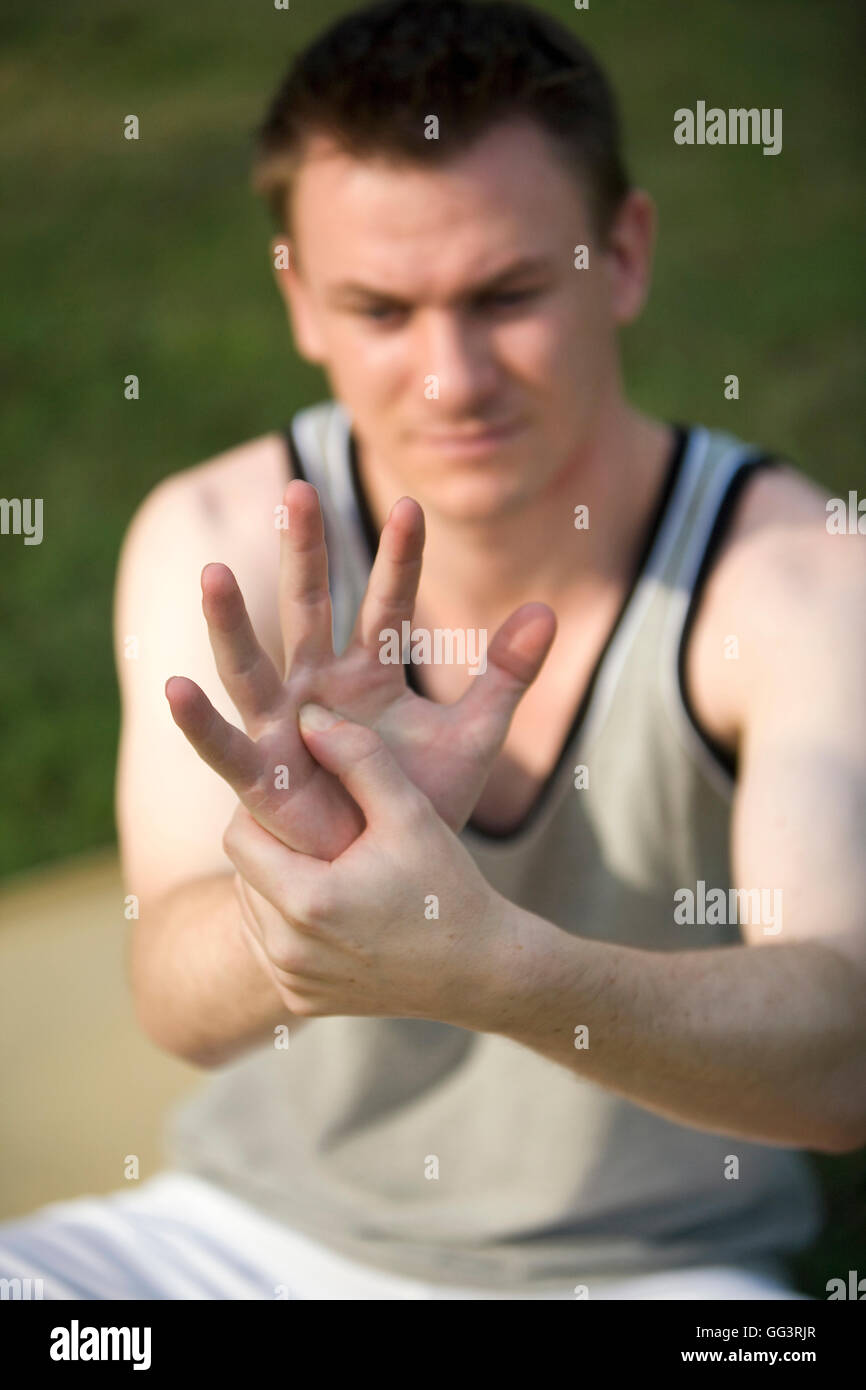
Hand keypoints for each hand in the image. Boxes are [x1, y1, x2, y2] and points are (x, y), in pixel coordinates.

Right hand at [166, 480, 554, 859]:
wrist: (385, 867)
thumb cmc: (419, 798)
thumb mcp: (474, 735)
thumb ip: (506, 674)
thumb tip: (547, 608)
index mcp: (369, 671)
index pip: (387, 603)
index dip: (399, 559)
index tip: (412, 505)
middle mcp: (318, 685)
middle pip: (308, 607)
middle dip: (303, 553)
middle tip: (299, 490)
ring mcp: (283, 726)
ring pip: (252, 664)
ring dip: (231, 621)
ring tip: (213, 572)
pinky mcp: (261, 776)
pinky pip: (224, 747)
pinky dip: (199, 721)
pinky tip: (175, 687)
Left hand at [223, 705, 521, 1029]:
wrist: (480, 971)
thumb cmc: (447, 886)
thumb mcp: (409, 813)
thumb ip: (357, 756)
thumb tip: (305, 714)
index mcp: (308, 901)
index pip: (239, 835)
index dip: (262, 809)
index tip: (299, 798)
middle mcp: (289, 949)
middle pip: (242, 872)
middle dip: (271, 845)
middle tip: (316, 828)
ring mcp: (292, 981)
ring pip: (251, 909)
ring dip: (275, 882)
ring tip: (326, 863)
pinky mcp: (299, 1002)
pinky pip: (269, 946)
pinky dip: (287, 922)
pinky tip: (333, 904)